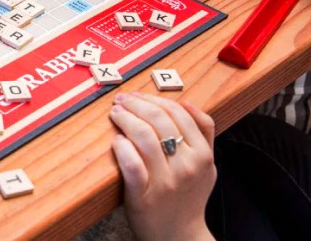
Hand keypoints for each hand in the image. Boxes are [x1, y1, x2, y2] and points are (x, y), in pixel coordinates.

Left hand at [109, 92, 216, 240]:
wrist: (179, 235)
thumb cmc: (189, 197)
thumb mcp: (207, 166)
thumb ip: (204, 134)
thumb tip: (188, 103)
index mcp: (203, 155)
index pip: (179, 113)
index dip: (154, 100)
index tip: (138, 96)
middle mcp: (187, 166)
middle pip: (159, 120)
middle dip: (136, 104)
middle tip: (122, 100)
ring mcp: (166, 181)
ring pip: (144, 137)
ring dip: (125, 119)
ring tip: (116, 114)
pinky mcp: (143, 195)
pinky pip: (131, 165)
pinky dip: (122, 148)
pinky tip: (117, 140)